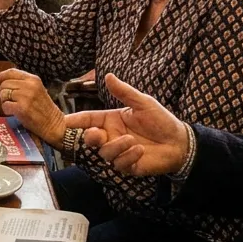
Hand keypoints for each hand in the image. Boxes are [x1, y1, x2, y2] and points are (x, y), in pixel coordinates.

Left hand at [0, 69, 66, 146]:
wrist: (54, 124)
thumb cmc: (43, 109)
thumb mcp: (36, 90)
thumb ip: (21, 84)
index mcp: (33, 79)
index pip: (11, 72)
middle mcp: (30, 85)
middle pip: (4, 83)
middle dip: (2, 93)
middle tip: (8, 100)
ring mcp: (26, 97)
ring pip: (3, 94)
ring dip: (5, 102)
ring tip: (14, 107)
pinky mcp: (22, 108)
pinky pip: (5, 105)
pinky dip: (6, 110)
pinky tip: (14, 113)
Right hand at [64, 73, 189, 175]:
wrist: (180, 142)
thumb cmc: (161, 121)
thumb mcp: (143, 102)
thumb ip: (124, 92)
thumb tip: (108, 75)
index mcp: (111, 120)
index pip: (88, 119)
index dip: (74, 121)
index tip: (63, 122)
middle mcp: (111, 136)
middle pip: (90, 139)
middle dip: (90, 137)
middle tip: (96, 134)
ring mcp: (119, 152)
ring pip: (104, 153)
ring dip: (116, 147)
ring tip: (134, 141)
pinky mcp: (128, 166)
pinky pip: (119, 164)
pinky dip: (128, 157)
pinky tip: (140, 150)